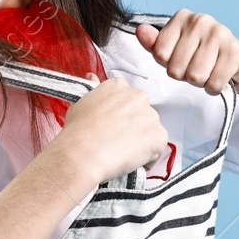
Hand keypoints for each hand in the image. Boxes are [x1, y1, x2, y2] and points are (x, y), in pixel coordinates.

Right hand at [51, 74, 168, 186]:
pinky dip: (147, 158)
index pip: (128, 98)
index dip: (121, 115)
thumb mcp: (80, 103)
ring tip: (121, 153)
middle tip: (118, 141)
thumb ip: (93, 91)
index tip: (113, 125)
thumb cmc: (78, 131)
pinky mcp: (159, 136)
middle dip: (134, 126)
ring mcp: (151, 116)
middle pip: (142, 113)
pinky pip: (157, 150)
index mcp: (119, 86)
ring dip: (141, 142)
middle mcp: (138, 97)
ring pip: (150, 132)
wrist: (83, 153)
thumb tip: (92, 77)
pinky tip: (130, 161)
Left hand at [136, 9, 238, 94]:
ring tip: (210, 72)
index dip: (169, 66)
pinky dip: (215, 88)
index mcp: (182, 17)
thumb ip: (155, 44)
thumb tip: (140, 30)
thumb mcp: (175, 52)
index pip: (159, 54)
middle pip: (176, 68)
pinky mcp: (235, 51)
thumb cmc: (202, 58)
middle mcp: (200, 20)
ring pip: (195, 76)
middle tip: (199, 68)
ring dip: (202, 83)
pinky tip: (221, 77)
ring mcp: (219, 33)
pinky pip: (213, 83)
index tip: (183, 60)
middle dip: (186, 77)